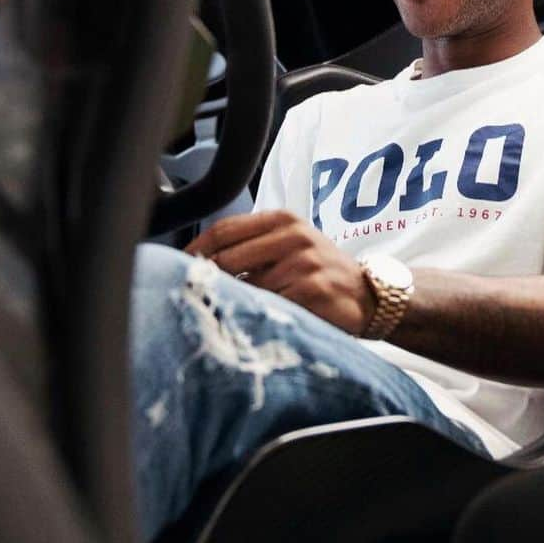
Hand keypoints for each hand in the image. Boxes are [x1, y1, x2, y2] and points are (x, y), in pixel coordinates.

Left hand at [185, 211, 376, 335]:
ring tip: (231, 315)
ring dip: (234, 304)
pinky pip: (269, 307)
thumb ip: (252, 248)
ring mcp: (304, 262)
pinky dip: (258, 317)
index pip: (224, 230)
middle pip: (228, 258)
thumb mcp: (289, 246)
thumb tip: (197, 265)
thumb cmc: (319, 272)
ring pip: (246, 288)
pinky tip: (260, 322)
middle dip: (208, 281)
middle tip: (195, 299)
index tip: (176, 269)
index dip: (195, 251)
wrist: (368, 296)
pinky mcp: (312, 290)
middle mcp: (293, 235)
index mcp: (283, 219)